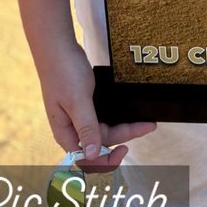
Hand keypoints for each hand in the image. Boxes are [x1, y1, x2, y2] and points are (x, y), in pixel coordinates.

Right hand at [38, 40, 155, 167]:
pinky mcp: (83, 104)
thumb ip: (86, 127)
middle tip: (148, 126)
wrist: (58, 47)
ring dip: (123, 129)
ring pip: (103, 130)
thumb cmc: (63, 73)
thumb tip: (92, 155)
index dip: (107, 158)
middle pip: (100, 142)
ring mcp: (77, 116)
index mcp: (66, 133)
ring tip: (143, 122)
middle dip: (124, 137)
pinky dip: (116, 118)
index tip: (127, 150)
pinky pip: (102, 117)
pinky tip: (128, 114)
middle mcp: (71, 128)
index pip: (88, 156)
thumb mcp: (77, 101)